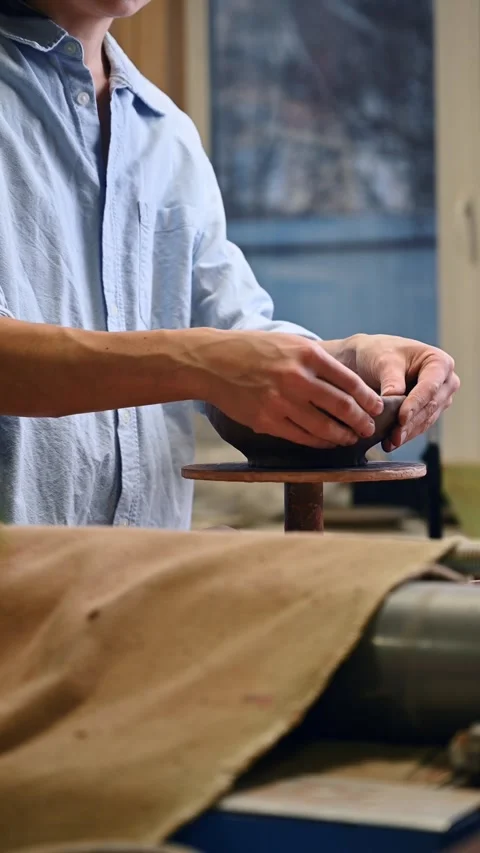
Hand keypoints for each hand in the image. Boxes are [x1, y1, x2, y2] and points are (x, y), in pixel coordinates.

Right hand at [198, 329, 383, 447]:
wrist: (212, 362)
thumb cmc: (253, 350)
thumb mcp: (290, 343)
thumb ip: (317, 360)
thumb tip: (347, 383)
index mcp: (307, 355)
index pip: (350, 382)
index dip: (369, 399)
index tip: (377, 407)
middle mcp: (296, 378)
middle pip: (342, 407)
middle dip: (361, 421)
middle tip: (370, 428)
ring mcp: (281, 402)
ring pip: (324, 427)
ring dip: (343, 436)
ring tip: (351, 438)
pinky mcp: (267, 420)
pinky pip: (301, 436)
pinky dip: (319, 442)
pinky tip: (327, 442)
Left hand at [344, 334, 459, 449]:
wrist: (369, 360)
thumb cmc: (380, 353)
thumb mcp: (384, 361)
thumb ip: (391, 379)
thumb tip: (394, 398)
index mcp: (439, 362)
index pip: (430, 387)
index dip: (416, 404)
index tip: (401, 418)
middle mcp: (445, 382)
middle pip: (430, 406)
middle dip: (411, 423)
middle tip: (394, 436)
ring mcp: (438, 398)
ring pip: (426, 420)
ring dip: (408, 433)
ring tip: (391, 442)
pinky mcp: (427, 411)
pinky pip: (419, 426)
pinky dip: (405, 435)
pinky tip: (392, 442)